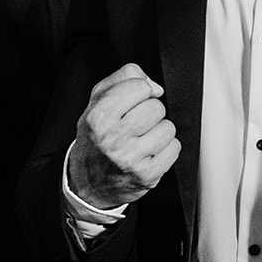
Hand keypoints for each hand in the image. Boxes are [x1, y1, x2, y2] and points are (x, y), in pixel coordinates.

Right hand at [68, 63, 179, 209]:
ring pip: (168, 127)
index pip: (140, 86)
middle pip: (156, 107)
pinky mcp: (147, 175)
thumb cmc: (96, 138)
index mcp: (99, 117)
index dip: (140, 92)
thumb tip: (155, 87)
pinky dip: (165, 149)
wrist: (88, 182)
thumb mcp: (97, 101)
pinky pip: (174, 148)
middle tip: (134, 125)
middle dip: (149, 113)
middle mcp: (113, 138)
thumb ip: (123, 79)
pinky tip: (148, 153)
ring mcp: (131, 159)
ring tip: (141, 140)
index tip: (131, 102)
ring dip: (158, 132)